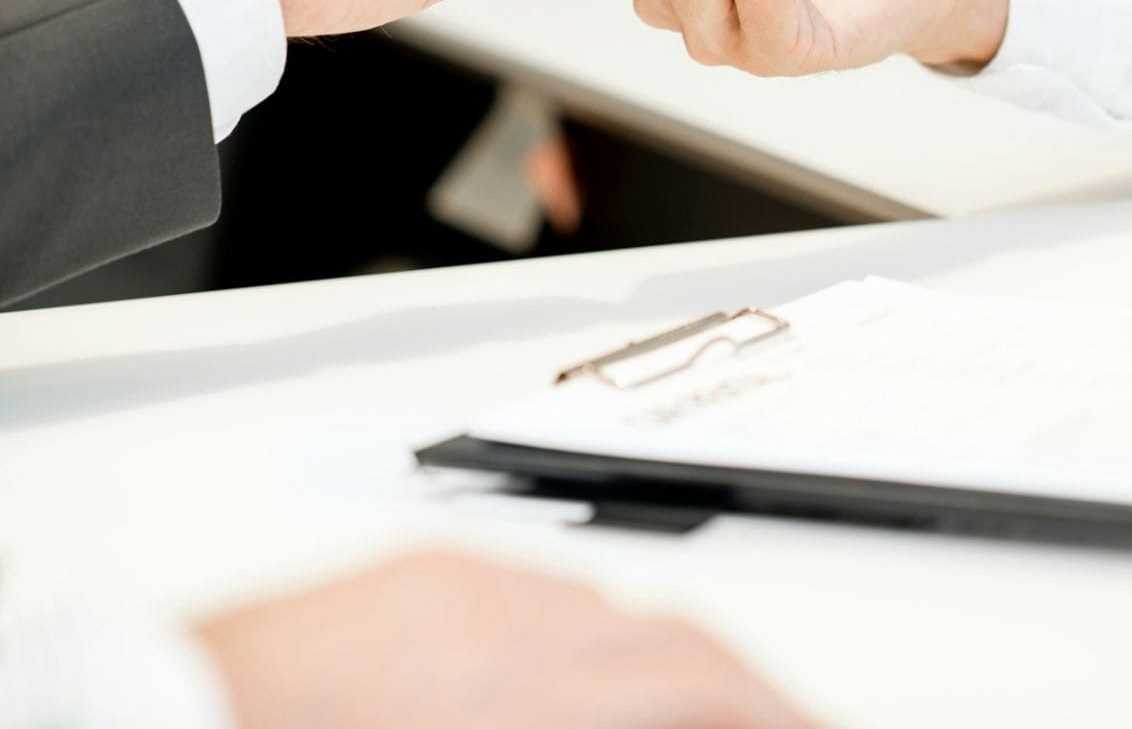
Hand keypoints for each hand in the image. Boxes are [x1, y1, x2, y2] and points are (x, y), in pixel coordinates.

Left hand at [198, 551, 816, 728]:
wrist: (169, 709)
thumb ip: (585, 721)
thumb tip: (658, 713)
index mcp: (521, 702)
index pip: (690, 685)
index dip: (772, 705)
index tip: (815, 723)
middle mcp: (508, 628)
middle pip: (673, 636)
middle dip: (742, 681)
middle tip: (779, 713)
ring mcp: (471, 584)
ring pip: (611, 606)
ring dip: (657, 657)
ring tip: (672, 705)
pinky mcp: (431, 565)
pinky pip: (542, 587)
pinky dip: (580, 631)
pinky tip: (570, 672)